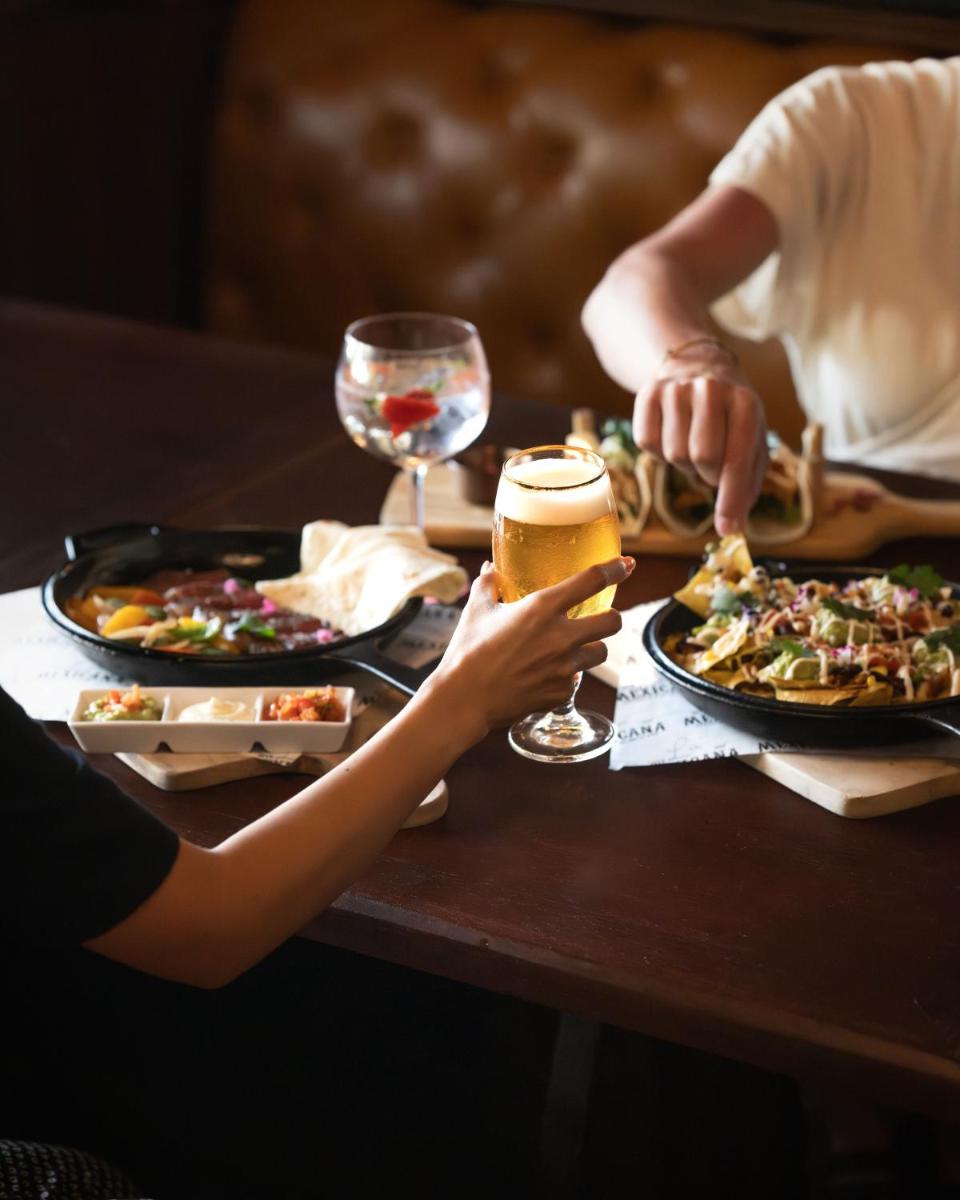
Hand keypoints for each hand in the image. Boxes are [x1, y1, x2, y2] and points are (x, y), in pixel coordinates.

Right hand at [426, 556, 634, 738]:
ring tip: (570, 649)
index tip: (627, 565)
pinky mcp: (562, 692)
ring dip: (591, 648)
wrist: (464, 699)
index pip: (592, 581)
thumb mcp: (476, 610)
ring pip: (600, 653)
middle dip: (611, 617)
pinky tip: (546, 674)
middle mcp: (561, 636)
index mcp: (542, 608)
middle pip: (613, 622)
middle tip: (599, 618)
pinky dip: (567, 675)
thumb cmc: (467, 650)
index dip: (615, 569)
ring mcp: (565, 667)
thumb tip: (491, 568)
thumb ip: (489, 584)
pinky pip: (576, 679)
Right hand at [633, 348, 767, 534]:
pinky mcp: (648, 393)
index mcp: (744, 402)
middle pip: (702, 458)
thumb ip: (748, 481)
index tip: (727, 529)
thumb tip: (733, 527)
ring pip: (673, 453)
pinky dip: (659, 452)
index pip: (736, 460)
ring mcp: (676, 388)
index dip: (731, 500)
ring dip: (684, 463)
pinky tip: (672, 436)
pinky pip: (647, 443)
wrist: (696, 364)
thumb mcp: (751, 437)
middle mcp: (711, 389)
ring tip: (693, 445)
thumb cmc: (729, 414)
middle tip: (711, 467)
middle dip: (707, 474)